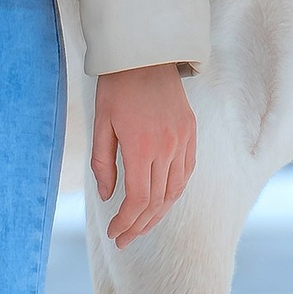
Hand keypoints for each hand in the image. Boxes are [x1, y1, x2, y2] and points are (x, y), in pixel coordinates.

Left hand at [91, 63, 196, 246]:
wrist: (146, 54)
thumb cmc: (116, 87)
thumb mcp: (101, 124)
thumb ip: (103, 163)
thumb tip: (107, 196)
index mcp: (142, 145)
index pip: (138, 199)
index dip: (126, 222)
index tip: (114, 234)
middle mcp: (167, 146)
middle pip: (157, 201)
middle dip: (139, 225)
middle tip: (124, 239)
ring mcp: (183, 140)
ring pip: (174, 190)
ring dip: (158, 214)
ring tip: (141, 227)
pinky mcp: (191, 133)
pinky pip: (186, 173)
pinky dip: (174, 192)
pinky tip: (161, 201)